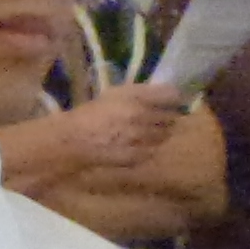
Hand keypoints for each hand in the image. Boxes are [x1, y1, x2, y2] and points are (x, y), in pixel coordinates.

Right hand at [64, 82, 192, 171]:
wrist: (75, 140)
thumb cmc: (92, 113)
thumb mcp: (115, 94)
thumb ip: (141, 93)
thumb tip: (167, 94)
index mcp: (135, 96)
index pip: (171, 95)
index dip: (174, 99)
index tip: (173, 102)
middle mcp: (142, 114)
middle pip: (172, 117)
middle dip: (168, 118)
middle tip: (159, 119)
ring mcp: (141, 137)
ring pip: (164, 135)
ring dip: (160, 134)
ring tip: (146, 133)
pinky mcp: (138, 155)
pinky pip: (153, 150)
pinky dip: (149, 148)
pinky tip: (137, 145)